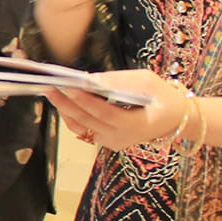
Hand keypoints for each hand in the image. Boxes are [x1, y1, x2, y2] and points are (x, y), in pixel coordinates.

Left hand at [46, 70, 184, 151]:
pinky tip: (62, 101)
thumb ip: (122, 81)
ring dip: (65, 109)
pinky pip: (84, 129)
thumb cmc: (162, 97)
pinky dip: (71, 115)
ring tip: (51, 92)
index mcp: (133, 126)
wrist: (173, 119)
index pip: (102, 112)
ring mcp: (111, 142)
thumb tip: (93, 78)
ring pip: (81, 126)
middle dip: (65, 102)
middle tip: (48, 86)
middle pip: (86, 120)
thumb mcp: (148, 82)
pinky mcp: (106, 140)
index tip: (67, 85)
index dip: (84, 99)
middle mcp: (119, 138)